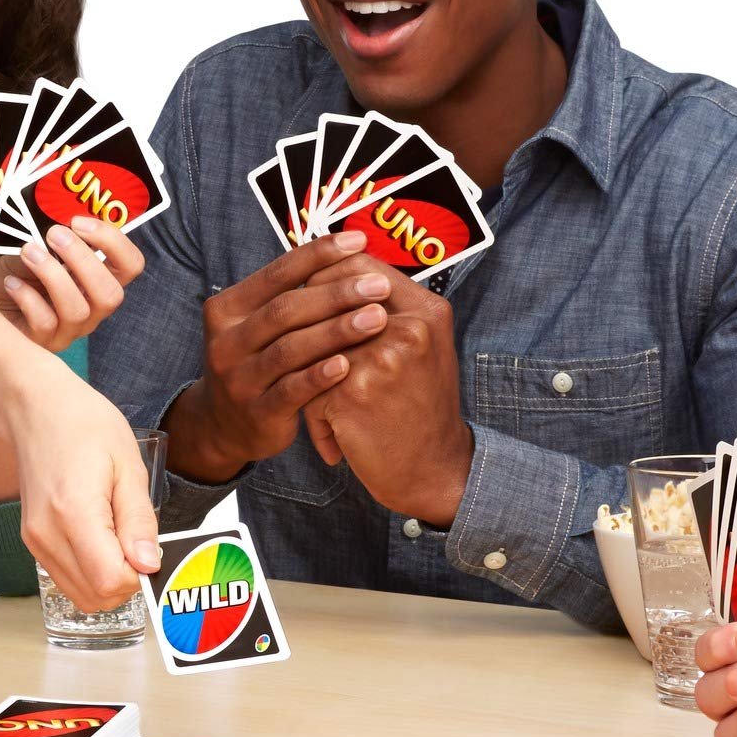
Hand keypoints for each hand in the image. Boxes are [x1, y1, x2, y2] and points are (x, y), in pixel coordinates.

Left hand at [0, 216, 144, 350]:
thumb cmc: (21, 268)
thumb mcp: (40, 244)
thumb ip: (56, 233)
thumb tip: (58, 214)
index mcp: (102, 278)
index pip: (131, 265)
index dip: (113, 241)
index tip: (78, 221)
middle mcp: (93, 308)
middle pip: (111, 295)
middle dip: (82, 260)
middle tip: (53, 234)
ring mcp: (70, 330)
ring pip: (77, 311)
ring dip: (52, 275)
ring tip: (28, 251)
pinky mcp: (43, 342)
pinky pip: (44, 323)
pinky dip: (27, 297)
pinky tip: (11, 282)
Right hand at [2, 365, 161, 612]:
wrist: (35, 408)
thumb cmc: (83, 425)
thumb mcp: (128, 465)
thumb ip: (139, 520)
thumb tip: (149, 565)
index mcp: (73, 512)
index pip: (110, 580)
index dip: (139, 574)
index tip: (150, 548)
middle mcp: (47, 535)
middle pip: (96, 596)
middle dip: (127, 581)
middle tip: (138, 542)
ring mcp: (35, 542)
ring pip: (81, 596)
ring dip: (109, 580)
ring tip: (119, 537)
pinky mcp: (32, 542)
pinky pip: (68, 579)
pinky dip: (91, 573)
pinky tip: (101, 538)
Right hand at [165, 231, 383, 482]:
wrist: (222, 424)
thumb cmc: (256, 361)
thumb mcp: (256, 325)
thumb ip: (288, 295)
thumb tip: (345, 252)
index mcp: (227, 309)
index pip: (276, 273)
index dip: (317, 255)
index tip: (358, 242)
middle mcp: (226, 341)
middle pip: (285, 309)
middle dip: (336, 294)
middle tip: (379, 286)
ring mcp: (239, 379)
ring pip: (290, 349)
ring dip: (336, 331)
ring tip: (377, 319)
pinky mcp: (257, 413)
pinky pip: (291, 391)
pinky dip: (320, 376)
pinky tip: (348, 364)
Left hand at [298, 254, 472, 526]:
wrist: (435, 471)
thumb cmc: (419, 406)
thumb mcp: (422, 347)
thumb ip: (386, 308)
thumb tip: (329, 267)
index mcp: (427, 310)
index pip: (361, 265)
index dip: (327, 276)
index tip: (313, 297)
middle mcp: (409, 328)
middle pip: (331, 298)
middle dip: (309, 321)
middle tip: (302, 349)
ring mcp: (381, 358)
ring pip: (312, 345)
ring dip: (309, 375)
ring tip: (320, 398)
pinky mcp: (354, 391)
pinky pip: (309, 387)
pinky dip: (316, 415)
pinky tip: (335, 437)